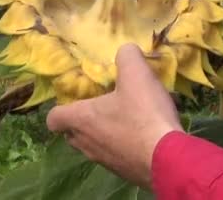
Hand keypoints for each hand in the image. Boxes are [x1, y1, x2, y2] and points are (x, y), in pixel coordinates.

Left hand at [46, 44, 184, 188]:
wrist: (168, 158)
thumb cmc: (144, 114)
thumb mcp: (136, 73)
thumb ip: (126, 55)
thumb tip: (125, 51)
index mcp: (82, 119)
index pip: (53, 118)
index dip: (61, 108)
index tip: (78, 99)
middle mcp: (87, 144)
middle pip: (73, 134)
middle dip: (84, 121)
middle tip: (104, 105)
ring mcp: (105, 161)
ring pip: (95, 146)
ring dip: (105, 133)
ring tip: (128, 118)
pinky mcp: (124, 172)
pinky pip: (116, 156)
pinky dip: (124, 146)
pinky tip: (145, 135)